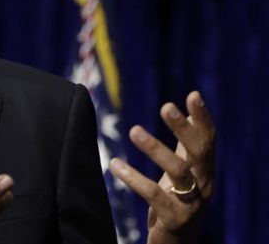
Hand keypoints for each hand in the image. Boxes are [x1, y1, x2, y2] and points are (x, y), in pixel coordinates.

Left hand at [108, 91, 215, 243]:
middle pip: (198, 153)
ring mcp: (191, 203)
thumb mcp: (185, 170)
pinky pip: (153, 195)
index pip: (209, 141)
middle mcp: (203, 185)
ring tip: (134, 130)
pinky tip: (114, 163)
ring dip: (156, 149)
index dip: (203, 118)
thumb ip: (187, 143)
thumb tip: (189, 109)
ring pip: (178, 171)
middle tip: (166, 106)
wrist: (177, 243)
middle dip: (184, 128)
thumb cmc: (179, 200)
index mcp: (205, 171)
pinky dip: (133, 178)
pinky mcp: (174, 218)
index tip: (194, 95)